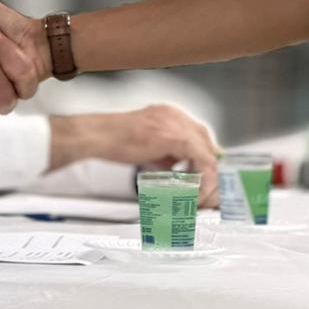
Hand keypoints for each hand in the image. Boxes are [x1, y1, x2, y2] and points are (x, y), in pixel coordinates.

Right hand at [76, 105, 220, 208]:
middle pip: (207, 140)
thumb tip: (184, 172)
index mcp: (169, 114)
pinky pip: (199, 156)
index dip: (206, 158)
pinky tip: (193, 189)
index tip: (209, 177)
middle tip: (210, 188)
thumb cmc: (115, 142)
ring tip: (200, 193)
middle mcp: (174, 114)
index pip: (199, 134)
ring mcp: (174, 122)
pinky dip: (199, 175)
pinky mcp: (171, 134)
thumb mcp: (149, 148)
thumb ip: (168, 156)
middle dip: (211, 167)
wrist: (98, 137)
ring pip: (206, 149)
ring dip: (206, 175)